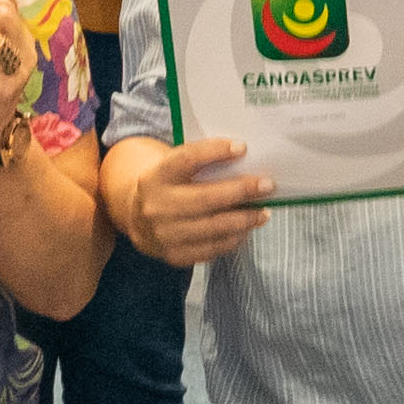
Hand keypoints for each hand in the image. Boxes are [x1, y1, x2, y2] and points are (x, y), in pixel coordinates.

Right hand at [113, 138, 271, 266]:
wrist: (136, 217)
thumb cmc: (168, 185)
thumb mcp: (174, 167)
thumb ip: (201, 162)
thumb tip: (244, 158)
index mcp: (155, 175)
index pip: (187, 159)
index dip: (214, 151)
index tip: (242, 147)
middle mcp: (156, 206)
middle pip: (205, 198)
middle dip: (241, 191)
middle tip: (267, 185)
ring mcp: (163, 234)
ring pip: (212, 228)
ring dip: (244, 220)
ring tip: (263, 212)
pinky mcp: (173, 255)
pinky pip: (210, 249)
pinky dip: (232, 239)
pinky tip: (245, 230)